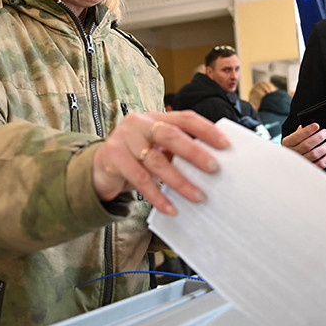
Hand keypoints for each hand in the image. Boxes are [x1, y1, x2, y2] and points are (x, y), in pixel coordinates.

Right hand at [91, 110, 229, 215]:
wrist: (99, 167)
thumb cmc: (135, 157)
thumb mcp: (156, 148)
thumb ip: (177, 150)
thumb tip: (211, 163)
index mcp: (155, 117)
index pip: (185, 118)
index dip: (206, 130)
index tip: (226, 145)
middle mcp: (139, 123)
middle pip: (170, 135)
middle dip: (194, 153)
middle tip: (214, 169)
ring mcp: (124, 139)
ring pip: (156, 161)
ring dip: (179, 181)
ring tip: (197, 196)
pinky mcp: (113, 157)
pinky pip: (139, 179)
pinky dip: (157, 196)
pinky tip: (171, 208)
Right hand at [281, 123, 325, 167]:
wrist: (289, 163)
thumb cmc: (292, 148)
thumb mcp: (291, 138)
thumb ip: (299, 132)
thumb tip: (307, 125)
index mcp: (287, 144)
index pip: (297, 137)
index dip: (308, 130)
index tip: (316, 126)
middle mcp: (293, 154)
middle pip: (307, 145)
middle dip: (319, 137)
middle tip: (325, 133)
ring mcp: (301, 162)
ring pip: (314, 154)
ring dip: (324, 147)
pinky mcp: (309, 169)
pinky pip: (320, 164)